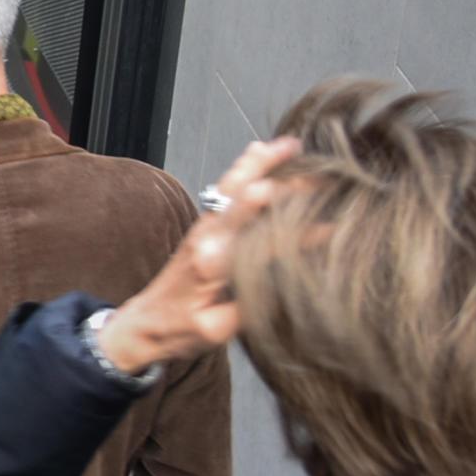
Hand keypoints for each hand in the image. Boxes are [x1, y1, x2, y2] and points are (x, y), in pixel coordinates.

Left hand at [98, 136, 300, 373]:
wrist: (143, 323)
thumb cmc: (179, 331)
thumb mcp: (218, 330)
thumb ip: (249, 305)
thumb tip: (287, 285)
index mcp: (212, 264)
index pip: (262, 242)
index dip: (299, 237)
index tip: (332, 230)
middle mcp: (206, 237)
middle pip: (244, 200)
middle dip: (281, 183)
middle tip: (317, 169)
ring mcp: (202, 228)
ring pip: (232, 186)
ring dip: (259, 163)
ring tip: (288, 143)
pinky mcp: (202, 226)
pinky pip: (225, 189)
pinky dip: (244, 168)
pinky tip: (259, 151)